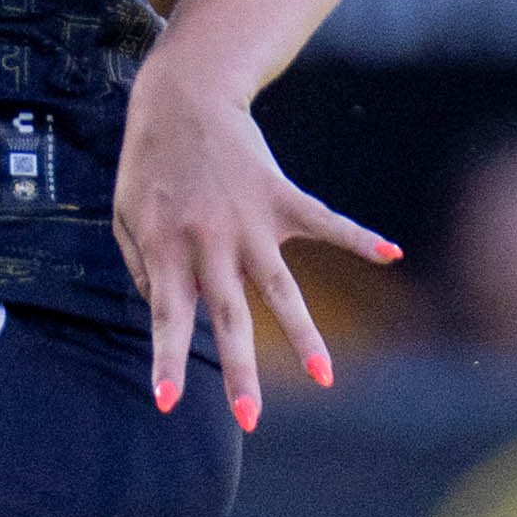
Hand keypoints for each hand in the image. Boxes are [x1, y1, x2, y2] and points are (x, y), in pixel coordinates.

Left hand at [112, 66, 393, 430]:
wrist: (184, 97)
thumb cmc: (150, 163)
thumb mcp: (125, 215)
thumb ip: (140, 266)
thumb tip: (164, 310)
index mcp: (166, 250)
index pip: (167, 318)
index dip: (167, 360)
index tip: (168, 404)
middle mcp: (210, 244)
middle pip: (229, 318)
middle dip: (240, 370)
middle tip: (249, 419)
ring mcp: (250, 223)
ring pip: (281, 289)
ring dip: (304, 337)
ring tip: (325, 381)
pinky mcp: (281, 197)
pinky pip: (325, 222)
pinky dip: (358, 236)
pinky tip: (391, 254)